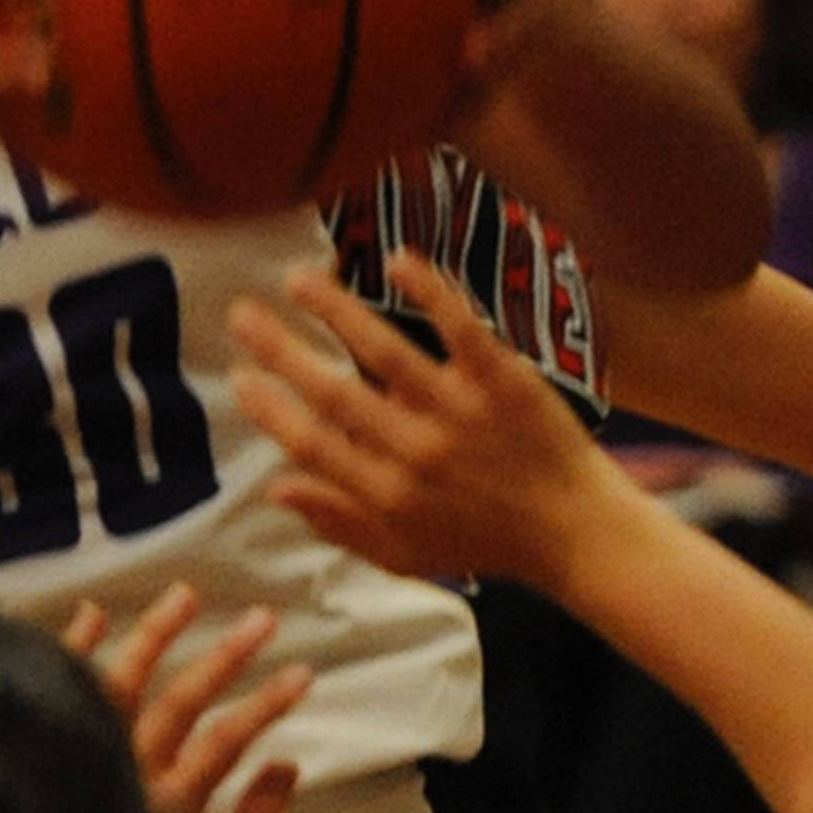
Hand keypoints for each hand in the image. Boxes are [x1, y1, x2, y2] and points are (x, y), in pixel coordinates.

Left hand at [66, 582, 309, 812]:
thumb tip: (288, 763)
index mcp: (169, 806)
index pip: (227, 740)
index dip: (267, 704)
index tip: (304, 673)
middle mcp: (124, 771)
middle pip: (181, 701)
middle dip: (226, 658)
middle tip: (264, 620)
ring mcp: (78, 756)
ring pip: (119, 681)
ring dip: (154, 636)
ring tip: (185, 595)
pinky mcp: (38, 749)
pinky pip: (54, 689)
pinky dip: (71, 649)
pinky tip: (91, 613)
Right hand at [230, 250, 604, 590]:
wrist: (575, 532)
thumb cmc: (485, 544)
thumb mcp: (403, 554)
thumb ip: (339, 522)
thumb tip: (274, 489)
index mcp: (386, 496)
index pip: (311, 446)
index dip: (270, 411)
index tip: (238, 377)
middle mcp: (415, 453)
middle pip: (333, 393)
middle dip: (280, 350)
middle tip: (241, 315)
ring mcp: (459, 414)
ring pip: (385, 352)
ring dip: (335, 311)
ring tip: (297, 278)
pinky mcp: (503, 383)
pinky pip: (460, 329)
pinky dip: (430, 292)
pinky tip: (397, 259)